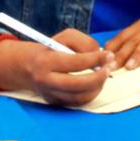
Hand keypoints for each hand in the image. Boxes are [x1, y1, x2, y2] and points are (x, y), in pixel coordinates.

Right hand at [0, 28, 114, 106]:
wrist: (30, 67)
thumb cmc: (53, 48)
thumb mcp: (66, 37)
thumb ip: (85, 43)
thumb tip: (101, 58)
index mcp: (46, 61)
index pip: (75, 62)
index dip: (95, 59)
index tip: (109, 55)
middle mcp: (46, 81)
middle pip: (78, 85)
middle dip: (98, 77)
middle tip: (109, 69)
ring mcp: (50, 94)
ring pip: (80, 97)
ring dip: (97, 86)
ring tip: (103, 75)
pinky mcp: (55, 103)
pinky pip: (78, 102)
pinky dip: (90, 93)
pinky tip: (95, 83)